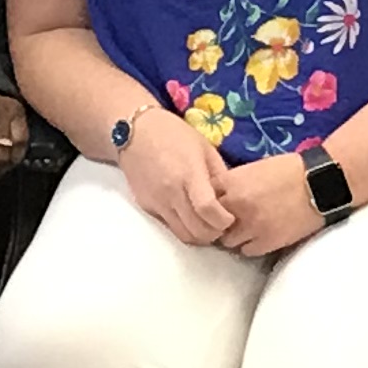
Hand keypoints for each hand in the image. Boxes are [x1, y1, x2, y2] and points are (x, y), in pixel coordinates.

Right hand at [115, 104, 232, 245]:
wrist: (135, 132)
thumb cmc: (174, 134)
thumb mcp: (204, 147)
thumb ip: (219, 174)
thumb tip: (232, 197)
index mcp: (189, 174)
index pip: (207, 209)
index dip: (223, 221)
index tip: (231, 218)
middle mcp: (171, 192)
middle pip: (196, 230)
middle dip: (214, 233)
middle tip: (222, 224)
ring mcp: (157, 202)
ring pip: (182, 235)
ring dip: (199, 236)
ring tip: (207, 224)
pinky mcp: (147, 207)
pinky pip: (170, 226)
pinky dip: (184, 227)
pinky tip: (190, 216)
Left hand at [209, 152, 324, 259]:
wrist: (320, 182)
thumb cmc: (291, 169)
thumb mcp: (255, 168)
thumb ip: (234, 183)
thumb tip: (219, 195)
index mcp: (233, 182)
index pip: (203, 198)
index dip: (209, 202)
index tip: (216, 204)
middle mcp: (237, 205)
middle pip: (212, 223)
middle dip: (218, 221)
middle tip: (228, 219)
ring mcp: (251, 226)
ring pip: (228, 241)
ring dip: (234, 235)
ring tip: (245, 228)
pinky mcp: (268, 242)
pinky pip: (247, 251)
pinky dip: (251, 245)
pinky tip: (259, 235)